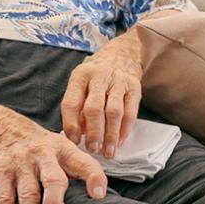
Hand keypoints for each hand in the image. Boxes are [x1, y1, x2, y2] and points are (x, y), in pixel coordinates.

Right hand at [0, 102, 107, 203]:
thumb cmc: (35, 143)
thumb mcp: (57, 146)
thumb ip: (74, 166)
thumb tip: (95, 192)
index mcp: (63, 149)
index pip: (83, 162)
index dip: (94, 177)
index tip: (98, 194)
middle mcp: (44, 155)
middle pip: (54, 181)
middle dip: (56, 202)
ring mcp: (22, 163)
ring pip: (29, 194)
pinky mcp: (2, 170)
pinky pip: (5, 196)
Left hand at [60, 32, 142, 158]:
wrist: (122, 53)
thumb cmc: (96, 74)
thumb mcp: (81, 83)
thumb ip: (78, 106)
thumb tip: (77, 134)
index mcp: (80, 75)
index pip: (71, 102)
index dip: (71, 125)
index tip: (73, 141)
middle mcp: (99, 75)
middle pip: (94, 108)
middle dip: (93, 132)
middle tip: (92, 149)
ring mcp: (118, 80)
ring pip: (114, 111)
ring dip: (110, 135)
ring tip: (108, 151)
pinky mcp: (134, 86)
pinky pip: (131, 111)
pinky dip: (125, 129)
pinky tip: (120, 141)